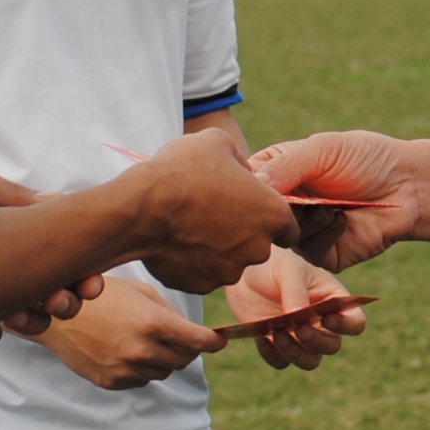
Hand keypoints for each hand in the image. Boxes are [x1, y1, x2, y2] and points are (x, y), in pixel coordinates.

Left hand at [0, 160, 101, 343]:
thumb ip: (11, 197)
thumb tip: (54, 201)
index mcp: (18, 234)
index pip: (65, 257)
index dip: (82, 274)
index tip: (87, 285)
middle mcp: (9, 264)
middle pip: (55, 293)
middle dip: (63, 301)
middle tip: (59, 301)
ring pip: (30, 318)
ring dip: (31, 318)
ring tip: (16, 312)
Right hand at [38, 277, 223, 389]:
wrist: (58, 315)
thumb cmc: (103, 296)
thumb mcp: (141, 293)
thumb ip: (170, 314)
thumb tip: (194, 334)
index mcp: (153, 323)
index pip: (198, 342)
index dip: (213, 342)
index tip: (219, 341)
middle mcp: (141, 349)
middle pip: (183, 361)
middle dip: (187, 350)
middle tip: (181, 338)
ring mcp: (125, 369)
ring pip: (163, 372)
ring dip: (163, 359)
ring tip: (144, 339)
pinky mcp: (111, 382)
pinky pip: (140, 380)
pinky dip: (142, 368)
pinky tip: (126, 350)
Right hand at [117, 128, 296, 292]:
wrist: (141, 209)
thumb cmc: (183, 171)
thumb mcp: (218, 143)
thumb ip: (241, 159)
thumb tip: (243, 171)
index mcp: (272, 214)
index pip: (288, 226)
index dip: (270, 217)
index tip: (250, 209)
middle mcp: (257, 249)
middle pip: (257, 245)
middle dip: (241, 233)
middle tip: (213, 212)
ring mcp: (229, 271)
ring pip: (229, 261)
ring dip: (216, 248)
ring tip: (189, 224)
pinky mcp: (201, 286)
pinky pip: (202, 273)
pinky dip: (192, 262)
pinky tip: (175, 241)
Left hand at [226, 249, 370, 371]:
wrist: (245, 274)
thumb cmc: (274, 265)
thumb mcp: (287, 270)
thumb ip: (295, 291)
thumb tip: (298, 315)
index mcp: (333, 301)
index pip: (355, 322)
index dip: (346, 326)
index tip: (328, 319)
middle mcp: (321, 324)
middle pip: (333, 346)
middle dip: (317, 342)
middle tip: (300, 328)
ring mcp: (299, 337)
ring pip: (310, 360)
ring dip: (297, 353)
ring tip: (278, 334)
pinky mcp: (277, 346)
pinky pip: (281, 362)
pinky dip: (273, 355)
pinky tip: (262, 339)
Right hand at [249, 130, 420, 273]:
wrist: (409, 185)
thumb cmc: (367, 158)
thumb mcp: (322, 149)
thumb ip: (285, 165)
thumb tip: (253, 186)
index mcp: (280, 173)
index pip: (247, 184)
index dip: (253, 188)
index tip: (272, 183)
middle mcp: (287, 204)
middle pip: (260, 216)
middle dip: (282, 207)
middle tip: (305, 196)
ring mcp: (304, 230)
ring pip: (283, 237)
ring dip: (307, 220)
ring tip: (330, 205)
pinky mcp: (324, 254)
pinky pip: (309, 251)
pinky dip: (325, 233)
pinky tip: (344, 218)